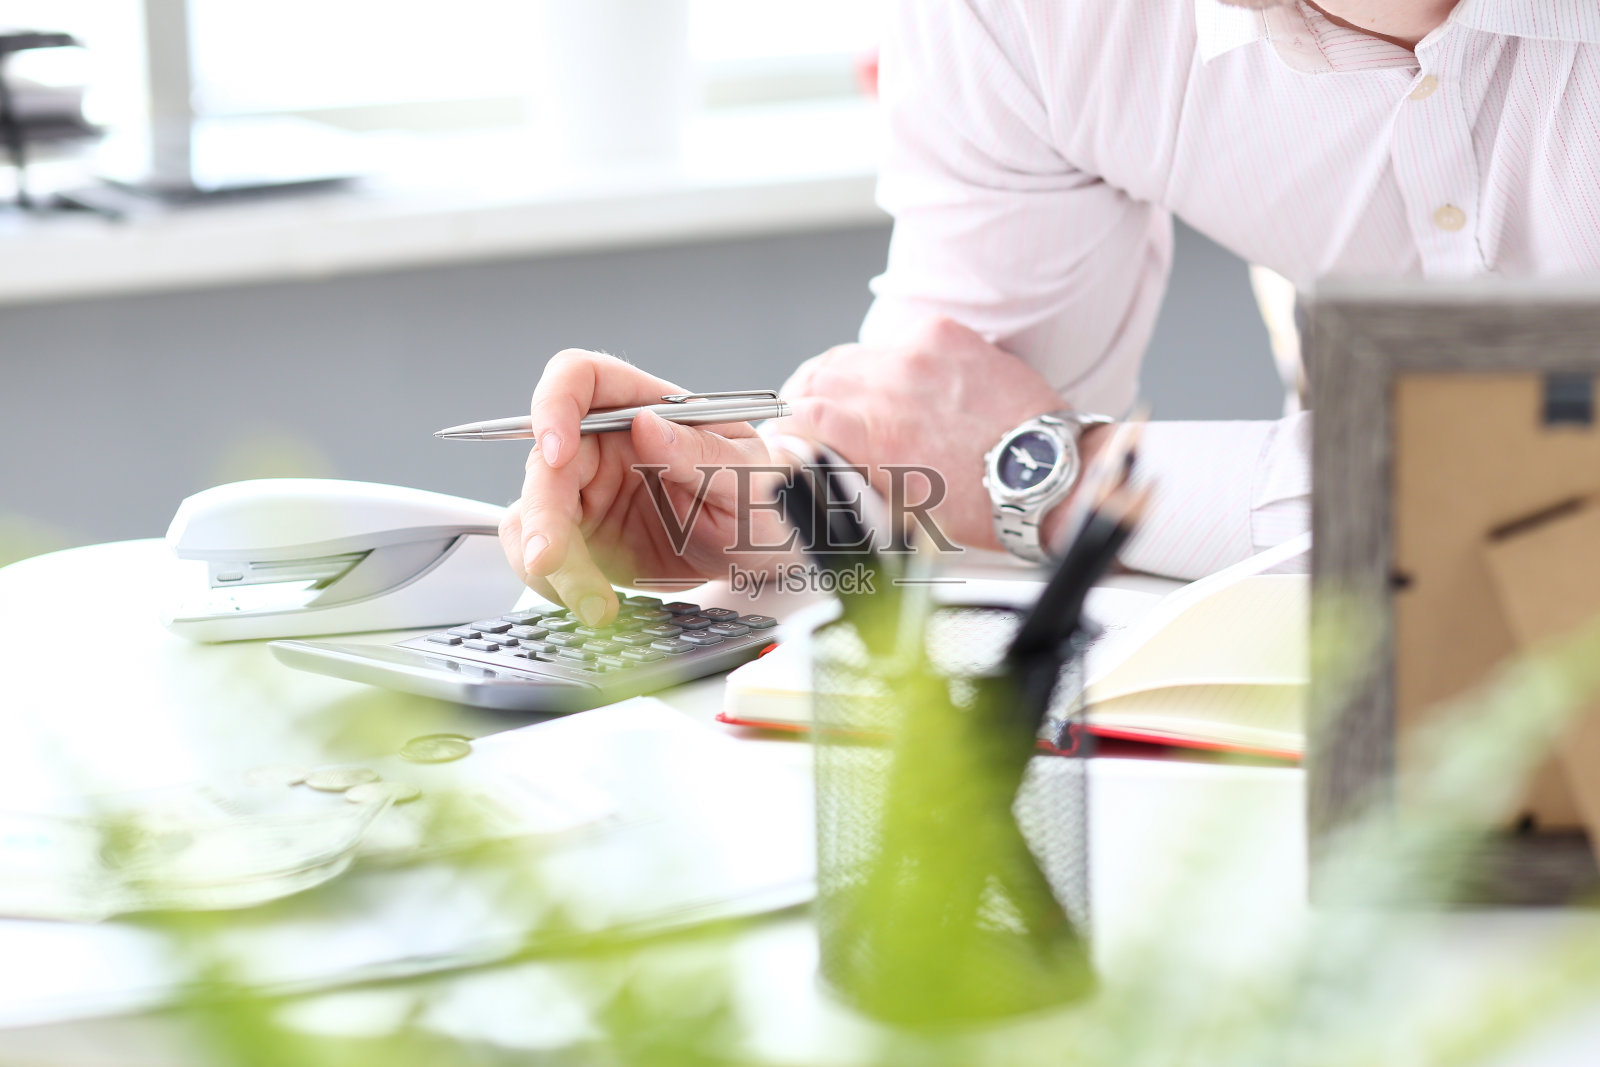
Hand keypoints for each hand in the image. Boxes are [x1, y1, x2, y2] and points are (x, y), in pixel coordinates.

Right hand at [500, 350, 795, 625]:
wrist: (759, 550)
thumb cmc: (757, 495)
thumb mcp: (746, 475)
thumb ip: (701, 452)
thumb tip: (647, 425)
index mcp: (643, 405)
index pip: (579, 377)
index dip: (554, 403)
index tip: (555, 449)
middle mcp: (602, 443)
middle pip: (544, 461)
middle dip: (542, 514)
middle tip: (553, 559)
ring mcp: (585, 491)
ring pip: (531, 514)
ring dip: (546, 561)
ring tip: (593, 600)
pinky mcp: (580, 538)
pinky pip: (543, 557)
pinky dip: (555, 585)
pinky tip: (592, 603)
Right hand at [773, 317, 1091, 549]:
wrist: (1048, 475)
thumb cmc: (983, 503)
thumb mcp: (902, 508)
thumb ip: (855, 474)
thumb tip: (823, 461)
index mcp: (876, 435)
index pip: (800, 413)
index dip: (785, 426)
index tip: (785, 437)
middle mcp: (892, 386)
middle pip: (817, 375)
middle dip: (805, 396)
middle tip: (806, 413)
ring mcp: (920, 354)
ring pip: (852, 352)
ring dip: (840, 374)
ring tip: (846, 395)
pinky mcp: (947, 334)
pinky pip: (897, 339)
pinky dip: (887, 359)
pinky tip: (896, 379)